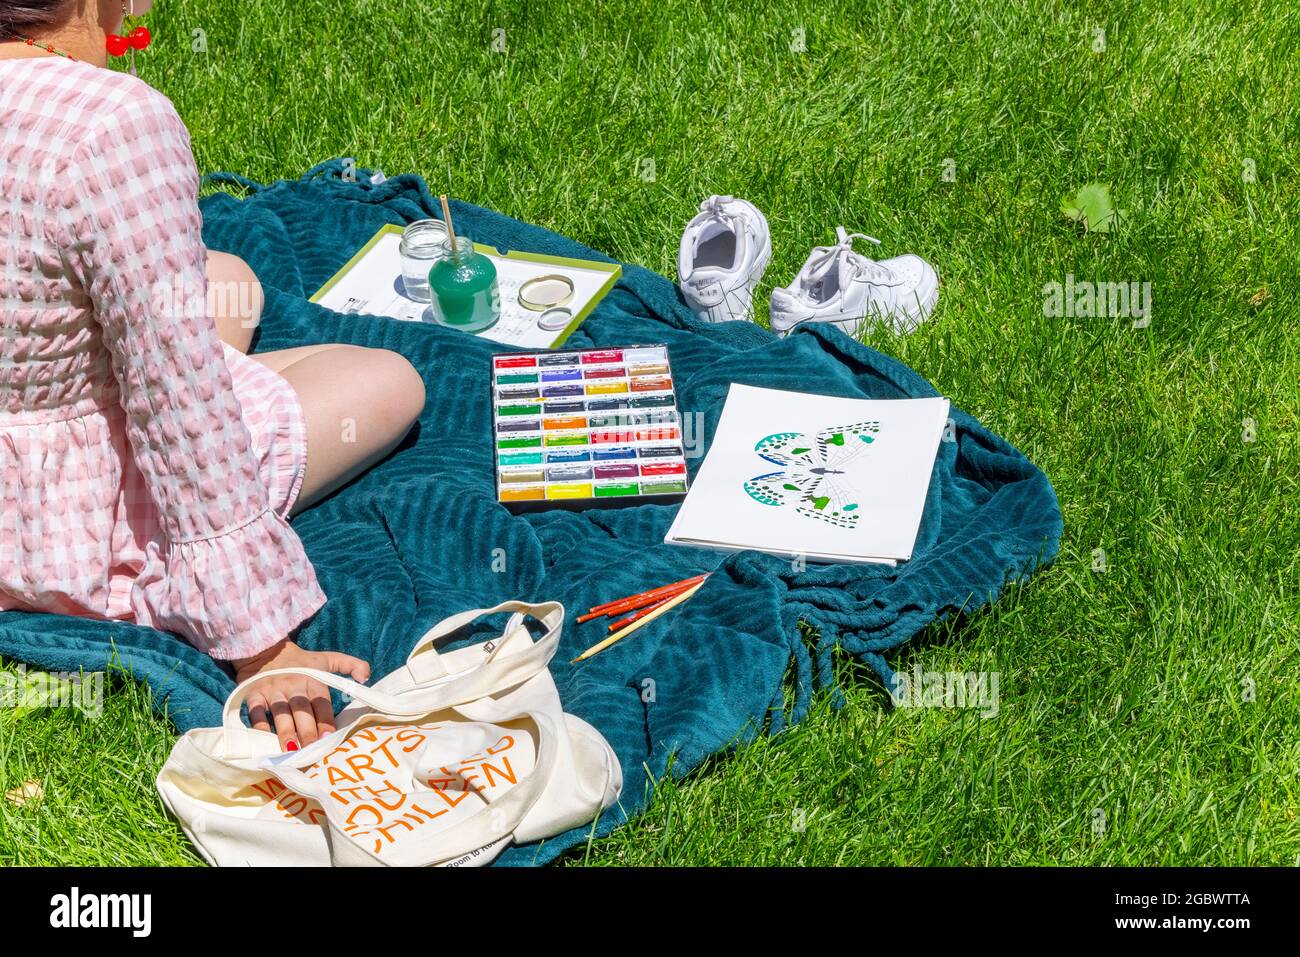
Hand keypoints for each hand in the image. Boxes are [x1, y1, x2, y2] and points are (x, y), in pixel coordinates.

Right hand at [231, 640, 370, 751]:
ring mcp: (273, 691)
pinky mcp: (254, 694)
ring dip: (285, 732)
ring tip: (290, 751)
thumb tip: (365, 678)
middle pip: (302, 710)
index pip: (321, 702)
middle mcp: (293, 685)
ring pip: (280, 713)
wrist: (265, 650)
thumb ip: (350, 665)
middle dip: (307, 731)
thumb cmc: (301, 661)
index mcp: (312, 679)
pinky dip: (258, 725)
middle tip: (311, 751)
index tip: (329, 738)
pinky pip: (255, 712)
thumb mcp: (327, 658)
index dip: (326, 720)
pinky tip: (263, 740)